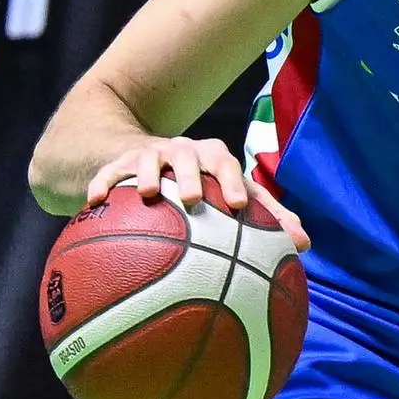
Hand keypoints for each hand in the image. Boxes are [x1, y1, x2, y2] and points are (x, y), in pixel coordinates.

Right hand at [85, 136, 310, 250]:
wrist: (142, 157)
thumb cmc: (198, 186)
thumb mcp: (227, 197)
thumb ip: (266, 219)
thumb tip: (305, 245)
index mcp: (211, 160)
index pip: (227, 164)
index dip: (233, 181)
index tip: (238, 206)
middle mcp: (182, 153)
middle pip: (190, 155)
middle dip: (194, 174)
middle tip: (195, 199)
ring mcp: (149, 156)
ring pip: (149, 158)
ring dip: (150, 174)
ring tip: (149, 194)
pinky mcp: (118, 164)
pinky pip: (108, 173)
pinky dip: (102, 185)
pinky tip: (93, 203)